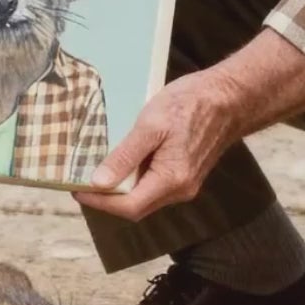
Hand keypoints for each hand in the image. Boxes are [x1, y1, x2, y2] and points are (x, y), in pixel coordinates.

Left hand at [72, 69, 237, 221]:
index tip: (76, 189)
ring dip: (119, 188)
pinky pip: (154, 185)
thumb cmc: (190, 104)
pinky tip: (121, 162)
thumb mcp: (151, 125)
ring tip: (95, 169)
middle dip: (106, 197)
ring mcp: (185, 184)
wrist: (228, 98)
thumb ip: (125, 156)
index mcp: (172, 180)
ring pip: (144, 197)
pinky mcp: (185, 174)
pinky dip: (134, 178)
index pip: (129, 207)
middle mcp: (180, 190)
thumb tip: (99, 182)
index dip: (99, 202)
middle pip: (135, 206)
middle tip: (80, 179)